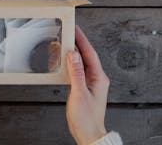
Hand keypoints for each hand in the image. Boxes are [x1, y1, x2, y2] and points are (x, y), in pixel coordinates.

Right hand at [66, 26, 109, 144]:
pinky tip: (63, 62)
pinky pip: (76, 70)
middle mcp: (96, 78)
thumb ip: (76, 72)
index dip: (82, 39)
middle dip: (77, 42)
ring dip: (72, 52)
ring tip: (63, 42)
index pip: (89, 53)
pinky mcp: (82, 87)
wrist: (88, 134)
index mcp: (99, 78)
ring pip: (80, 62)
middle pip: (86, 55)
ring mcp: (89, 83)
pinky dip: (69, 64)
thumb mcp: (79, 93)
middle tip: (68, 31)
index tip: (75, 28)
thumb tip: (73, 54)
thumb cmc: (87, 118)